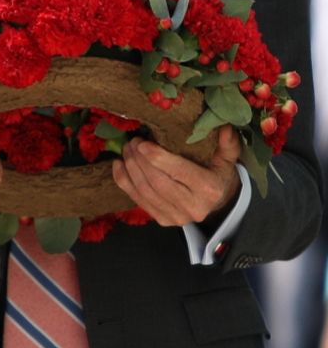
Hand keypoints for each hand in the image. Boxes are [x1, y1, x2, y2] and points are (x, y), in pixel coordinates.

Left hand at [111, 125, 241, 226]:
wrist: (217, 204)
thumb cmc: (217, 175)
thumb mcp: (227, 159)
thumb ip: (228, 144)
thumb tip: (226, 127)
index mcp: (209, 189)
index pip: (178, 172)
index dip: (157, 157)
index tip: (142, 143)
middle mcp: (193, 207)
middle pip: (157, 182)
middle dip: (139, 160)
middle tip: (132, 142)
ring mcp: (176, 217)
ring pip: (145, 191)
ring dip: (130, 168)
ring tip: (126, 149)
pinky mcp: (162, 220)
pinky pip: (137, 200)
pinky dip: (124, 181)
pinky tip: (119, 164)